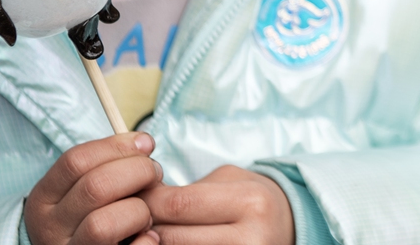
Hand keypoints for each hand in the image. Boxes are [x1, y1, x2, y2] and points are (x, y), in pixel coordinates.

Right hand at [25, 132, 163, 244]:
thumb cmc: (91, 215)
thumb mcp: (83, 190)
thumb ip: (107, 165)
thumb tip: (143, 142)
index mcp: (44, 199)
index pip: (75, 161)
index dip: (117, 146)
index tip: (145, 145)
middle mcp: (49, 228)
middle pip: (95, 187)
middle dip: (138, 172)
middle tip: (155, 174)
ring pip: (104, 224)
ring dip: (138, 211)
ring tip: (147, 213)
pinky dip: (146, 241)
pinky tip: (149, 235)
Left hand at [142, 165, 294, 244]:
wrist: (287, 227)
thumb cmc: (251, 201)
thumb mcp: (228, 182)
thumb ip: (188, 191)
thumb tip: (138, 202)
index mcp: (250, 202)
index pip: (179, 204)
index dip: (146, 202)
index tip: (132, 199)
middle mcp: (251, 239)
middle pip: (173, 237)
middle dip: (145, 228)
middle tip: (133, 222)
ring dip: (155, 244)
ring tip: (149, 234)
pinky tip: (170, 244)